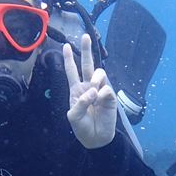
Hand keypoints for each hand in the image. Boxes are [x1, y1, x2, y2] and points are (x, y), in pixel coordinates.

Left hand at [63, 34, 116, 148]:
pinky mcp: (110, 96)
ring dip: (95, 78)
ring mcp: (99, 90)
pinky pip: (106, 88)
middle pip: (87, 64)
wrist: (96, 138)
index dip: (68, 59)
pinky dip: (101, 94)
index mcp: (76, 90)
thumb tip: (94, 90)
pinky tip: (100, 102)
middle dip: (86, 50)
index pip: (71, 71)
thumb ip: (81, 102)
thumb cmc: (82, 127)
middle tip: (86, 36)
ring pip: (98, 73)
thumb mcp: (73, 116)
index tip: (65, 45)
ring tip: (93, 89)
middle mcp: (88, 87)